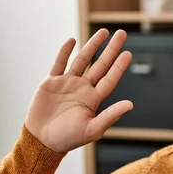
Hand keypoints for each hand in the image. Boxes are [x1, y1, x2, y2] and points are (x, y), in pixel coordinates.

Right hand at [25, 29, 132, 152]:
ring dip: (92, 46)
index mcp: (94, 99)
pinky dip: (65, 52)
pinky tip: (72, 41)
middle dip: (111, 49)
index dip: (119, 66)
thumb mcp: (92, 129)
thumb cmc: (68, 139)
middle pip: (100, 64)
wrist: (42, 141)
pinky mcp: (51, 82)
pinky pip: (59, 63)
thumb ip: (110, 116)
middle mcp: (83, 88)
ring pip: (82, 60)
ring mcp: (67, 83)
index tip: (128, 53)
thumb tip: (130, 105)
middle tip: (122, 34)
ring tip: (103, 32)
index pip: (110, 78)